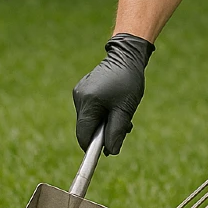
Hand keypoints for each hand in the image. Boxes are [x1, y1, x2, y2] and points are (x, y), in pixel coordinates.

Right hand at [73, 33, 154, 154]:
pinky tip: (115, 105)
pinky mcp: (83, 89)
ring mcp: (79, 92)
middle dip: (103, 132)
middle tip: (124, 127)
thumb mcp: (125, 109)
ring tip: (122, 113)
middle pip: (86, 127)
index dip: (93, 147)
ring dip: (104, 122)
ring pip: (89, 118)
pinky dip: (102, 112)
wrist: (126, 56)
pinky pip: (90, 108)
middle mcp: (79, 97)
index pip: (83, 135)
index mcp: (88, 102)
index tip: (106, 152)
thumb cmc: (128, 82)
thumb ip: (116, 132)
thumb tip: (111, 152)